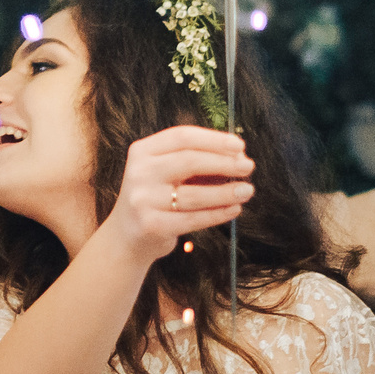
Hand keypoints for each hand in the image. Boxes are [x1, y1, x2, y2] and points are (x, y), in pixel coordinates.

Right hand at [99, 126, 255, 262]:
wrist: (126, 236)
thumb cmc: (156, 197)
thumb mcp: (166, 172)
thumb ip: (195, 160)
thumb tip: (237, 156)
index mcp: (143, 150)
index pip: (182, 137)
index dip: (214, 139)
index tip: (239, 146)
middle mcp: (140, 172)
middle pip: (189, 161)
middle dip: (224, 163)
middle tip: (248, 166)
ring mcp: (144, 199)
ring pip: (194, 194)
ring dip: (226, 192)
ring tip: (247, 190)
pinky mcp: (152, 225)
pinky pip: (193, 218)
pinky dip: (218, 214)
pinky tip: (234, 209)